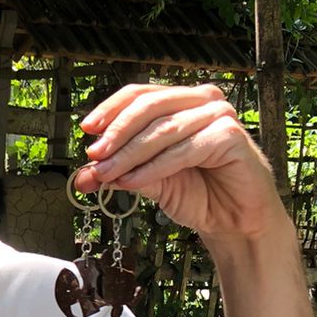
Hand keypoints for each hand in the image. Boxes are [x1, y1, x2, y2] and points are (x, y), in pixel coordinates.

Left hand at [70, 83, 283, 241]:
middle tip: (94, 155)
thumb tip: (82, 175)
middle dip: (117, 132)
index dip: (111, 110)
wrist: (233, 222)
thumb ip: (119, 171)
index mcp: (181, 101)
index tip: (87, 130)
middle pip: (149, 106)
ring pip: (163, 129)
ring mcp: (219, 115)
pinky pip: (182, 149)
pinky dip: (153, 167)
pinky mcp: (230, 135)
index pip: (140, 94)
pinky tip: (132, 181)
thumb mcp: (148, 179)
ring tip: (107, 175)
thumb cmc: (197, 194)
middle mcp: (202, 101)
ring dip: (130, 154)